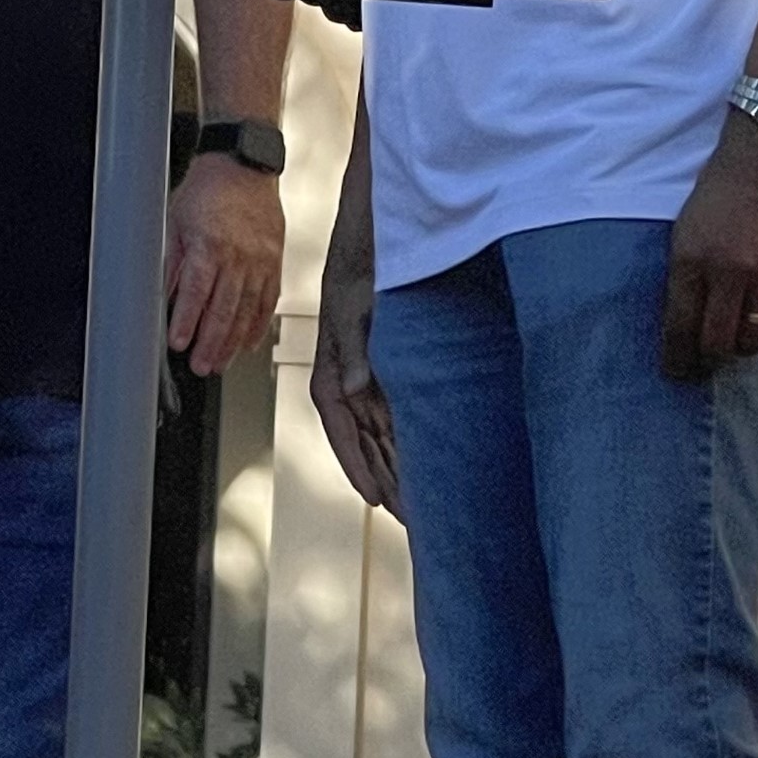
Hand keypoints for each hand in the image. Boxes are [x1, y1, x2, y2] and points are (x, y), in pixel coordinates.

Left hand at [164, 155, 282, 377]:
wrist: (244, 164)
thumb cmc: (207, 188)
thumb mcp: (177, 220)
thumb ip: (172, 262)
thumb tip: (162, 296)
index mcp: (209, 244)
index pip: (195, 293)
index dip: (186, 322)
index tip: (178, 344)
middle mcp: (238, 255)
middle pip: (224, 310)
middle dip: (210, 344)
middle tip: (200, 366)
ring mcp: (261, 260)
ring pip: (248, 312)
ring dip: (233, 343)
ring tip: (220, 363)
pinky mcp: (275, 261)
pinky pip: (268, 301)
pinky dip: (258, 326)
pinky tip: (248, 343)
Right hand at [311, 250, 396, 513]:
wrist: (374, 237)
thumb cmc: (358, 267)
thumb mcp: (351, 305)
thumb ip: (353, 348)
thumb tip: (355, 386)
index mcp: (330, 370)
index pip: (340, 428)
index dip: (355, 464)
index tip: (374, 498)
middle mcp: (349, 381)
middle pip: (364, 442)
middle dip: (384, 481)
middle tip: (411, 521)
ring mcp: (370, 379)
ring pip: (382, 436)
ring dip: (398, 469)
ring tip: (422, 507)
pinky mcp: (391, 371)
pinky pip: (397, 416)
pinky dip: (409, 442)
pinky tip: (427, 464)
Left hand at [661, 109, 757, 381]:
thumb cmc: (717, 193)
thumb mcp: (685, 229)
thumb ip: (685, 274)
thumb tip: (684, 321)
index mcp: (690, 258)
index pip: (680, 325)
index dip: (676, 357)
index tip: (673, 372)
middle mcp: (726, 271)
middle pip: (716, 343)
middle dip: (705, 362)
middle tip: (702, 366)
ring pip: (750, 340)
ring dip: (738, 350)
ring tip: (731, 346)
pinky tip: (757, 328)